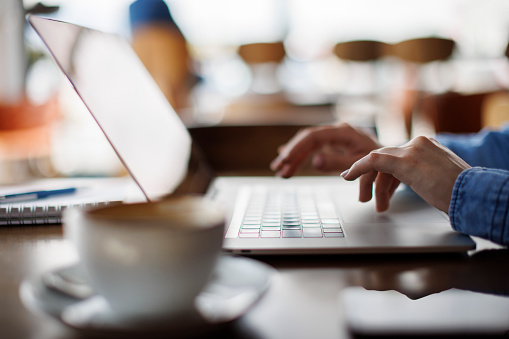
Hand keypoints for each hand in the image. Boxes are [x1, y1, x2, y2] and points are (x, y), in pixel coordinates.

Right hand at [270, 122, 381, 177]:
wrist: (392, 160)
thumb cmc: (381, 161)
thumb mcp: (360, 163)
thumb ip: (337, 162)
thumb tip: (314, 161)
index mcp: (343, 132)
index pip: (313, 137)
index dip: (297, 148)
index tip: (285, 160)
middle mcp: (336, 132)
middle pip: (306, 140)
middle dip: (291, 154)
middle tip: (278, 169)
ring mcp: (334, 138)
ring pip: (307, 145)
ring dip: (293, 158)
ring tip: (281, 172)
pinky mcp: (334, 146)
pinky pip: (313, 150)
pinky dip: (301, 158)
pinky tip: (288, 162)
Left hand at [341, 136, 470, 212]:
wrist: (473, 195)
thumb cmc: (461, 194)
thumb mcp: (439, 178)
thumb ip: (422, 174)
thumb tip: (413, 183)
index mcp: (428, 146)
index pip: (397, 156)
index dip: (383, 173)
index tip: (375, 182)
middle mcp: (418, 143)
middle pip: (386, 159)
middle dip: (375, 181)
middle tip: (367, 198)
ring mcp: (412, 150)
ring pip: (378, 162)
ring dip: (371, 185)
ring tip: (370, 203)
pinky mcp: (405, 161)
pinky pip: (373, 160)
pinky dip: (358, 167)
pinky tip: (348, 175)